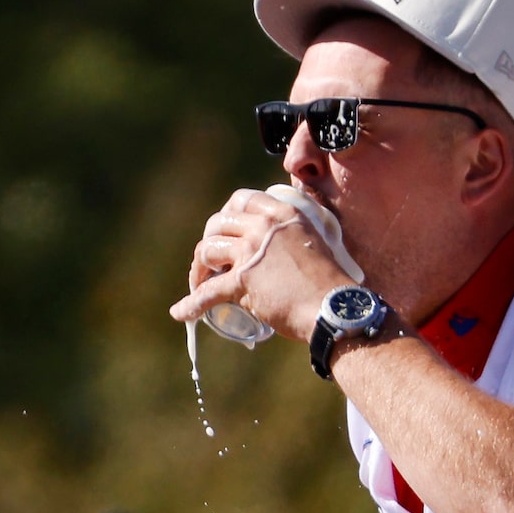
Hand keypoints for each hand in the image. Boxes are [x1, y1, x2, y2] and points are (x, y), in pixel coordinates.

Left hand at [168, 188, 351, 340]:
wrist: (333, 307)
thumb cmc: (328, 282)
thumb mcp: (315, 242)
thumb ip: (297, 235)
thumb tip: (287, 241)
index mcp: (282, 213)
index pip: (241, 199)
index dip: (226, 215)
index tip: (225, 232)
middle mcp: (264, 226)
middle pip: (218, 223)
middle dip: (208, 241)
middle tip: (211, 261)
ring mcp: (251, 252)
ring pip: (207, 250)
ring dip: (199, 268)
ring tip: (201, 283)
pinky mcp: (242, 281)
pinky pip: (206, 292)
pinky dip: (190, 305)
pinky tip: (180, 313)